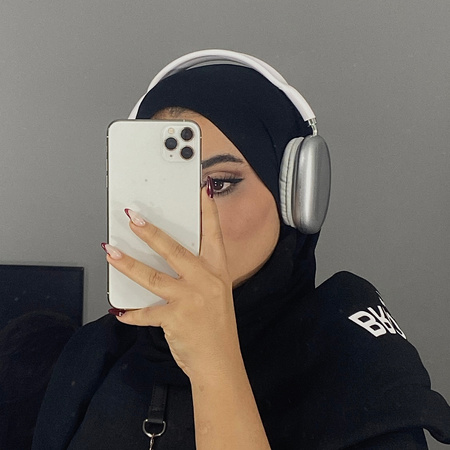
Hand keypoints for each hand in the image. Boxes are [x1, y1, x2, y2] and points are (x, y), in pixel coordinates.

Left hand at [103, 185, 240, 380]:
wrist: (220, 361)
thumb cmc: (218, 326)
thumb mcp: (216, 293)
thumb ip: (198, 273)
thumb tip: (169, 257)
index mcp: (217, 271)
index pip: (213, 234)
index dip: (207, 211)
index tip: (200, 190)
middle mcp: (205, 281)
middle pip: (174, 250)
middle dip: (152, 232)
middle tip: (133, 217)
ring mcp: (190, 299)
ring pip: (153, 276)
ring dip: (128, 263)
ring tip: (111, 251)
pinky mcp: (175, 318)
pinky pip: (145, 313)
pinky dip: (130, 313)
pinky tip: (118, 310)